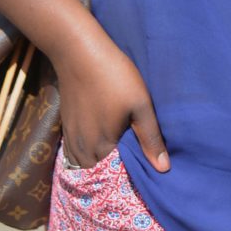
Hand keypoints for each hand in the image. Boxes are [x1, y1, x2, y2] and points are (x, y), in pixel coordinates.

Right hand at [53, 32, 169, 171]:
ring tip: (119, 149)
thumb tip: (164, 169)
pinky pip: (77, 153)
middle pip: (101, 172)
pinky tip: (102, 137)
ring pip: (88, 163)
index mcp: (102, 148)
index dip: (131, 175)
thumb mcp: (140, 104)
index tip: (144, 169)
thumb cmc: (114, 77)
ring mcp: (72, 140)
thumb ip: (151, 138)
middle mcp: (83, 152)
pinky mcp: (66, 128)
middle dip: (115, 170)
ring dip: (101, 161)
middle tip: (134, 157)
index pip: (117, 178)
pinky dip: (90, 152)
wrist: (79, 53)